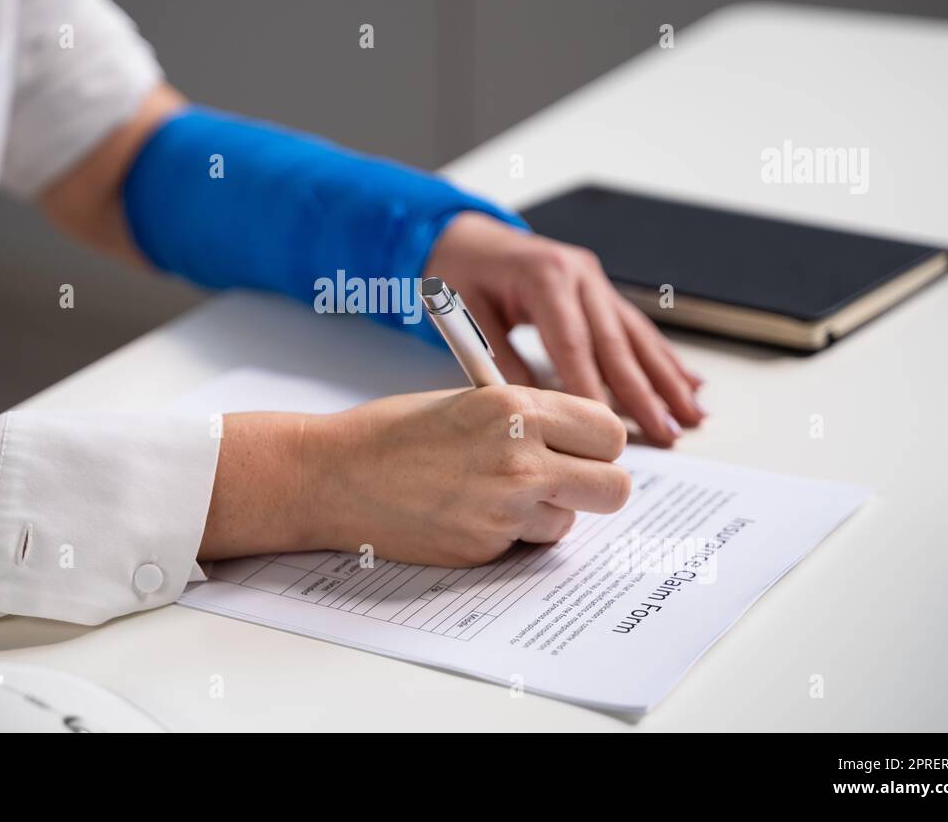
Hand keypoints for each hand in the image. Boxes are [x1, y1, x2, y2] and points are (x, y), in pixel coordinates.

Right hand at [299, 386, 628, 565]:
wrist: (332, 475)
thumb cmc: (391, 432)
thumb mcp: (469, 401)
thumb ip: (527, 417)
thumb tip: (578, 439)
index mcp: (517, 408)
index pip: (609, 431)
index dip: (599, 442)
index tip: (583, 446)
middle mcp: (521, 458)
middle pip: (614, 487)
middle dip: (595, 485)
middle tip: (563, 479)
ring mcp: (505, 508)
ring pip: (570, 521)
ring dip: (546, 512)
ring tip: (497, 493)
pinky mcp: (485, 547)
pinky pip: (525, 545)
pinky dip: (508, 534)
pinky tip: (468, 512)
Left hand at [425, 212, 705, 445]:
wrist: (466, 236)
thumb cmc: (461, 274)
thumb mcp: (466, 314)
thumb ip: (498, 358)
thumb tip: (532, 407)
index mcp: (545, 276)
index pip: (573, 343)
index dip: (591, 388)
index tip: (606, 429)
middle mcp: (579, 274)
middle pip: (616, 342)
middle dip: (645, 392)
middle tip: (668, 432)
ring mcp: (595, 280)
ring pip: (636, 336)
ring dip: (667, 378)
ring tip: (692, 414)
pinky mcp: (601, 290)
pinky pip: (636, 328)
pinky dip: (662, 358)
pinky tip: (688, 381)